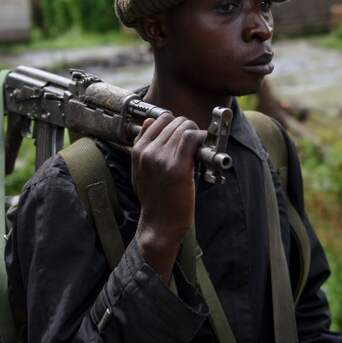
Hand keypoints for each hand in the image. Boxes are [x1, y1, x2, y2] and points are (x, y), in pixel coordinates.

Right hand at [131, 114, 205, 282]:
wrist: (160, 223)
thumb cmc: (154, 198)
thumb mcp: (139, 170)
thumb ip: (143, 146)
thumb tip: (149, 122)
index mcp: (138, 150)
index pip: (158, 119)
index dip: (174, 124)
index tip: (182, 134)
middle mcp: (148, 151)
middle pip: (174, 121)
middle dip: (187, 128)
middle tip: (194, 142)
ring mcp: (162, 157)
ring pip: (184, 126)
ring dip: (195, 133)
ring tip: (199, 146)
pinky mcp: (177, 166)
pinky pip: (191, 137)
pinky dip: (201, 138)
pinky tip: (203, 148)